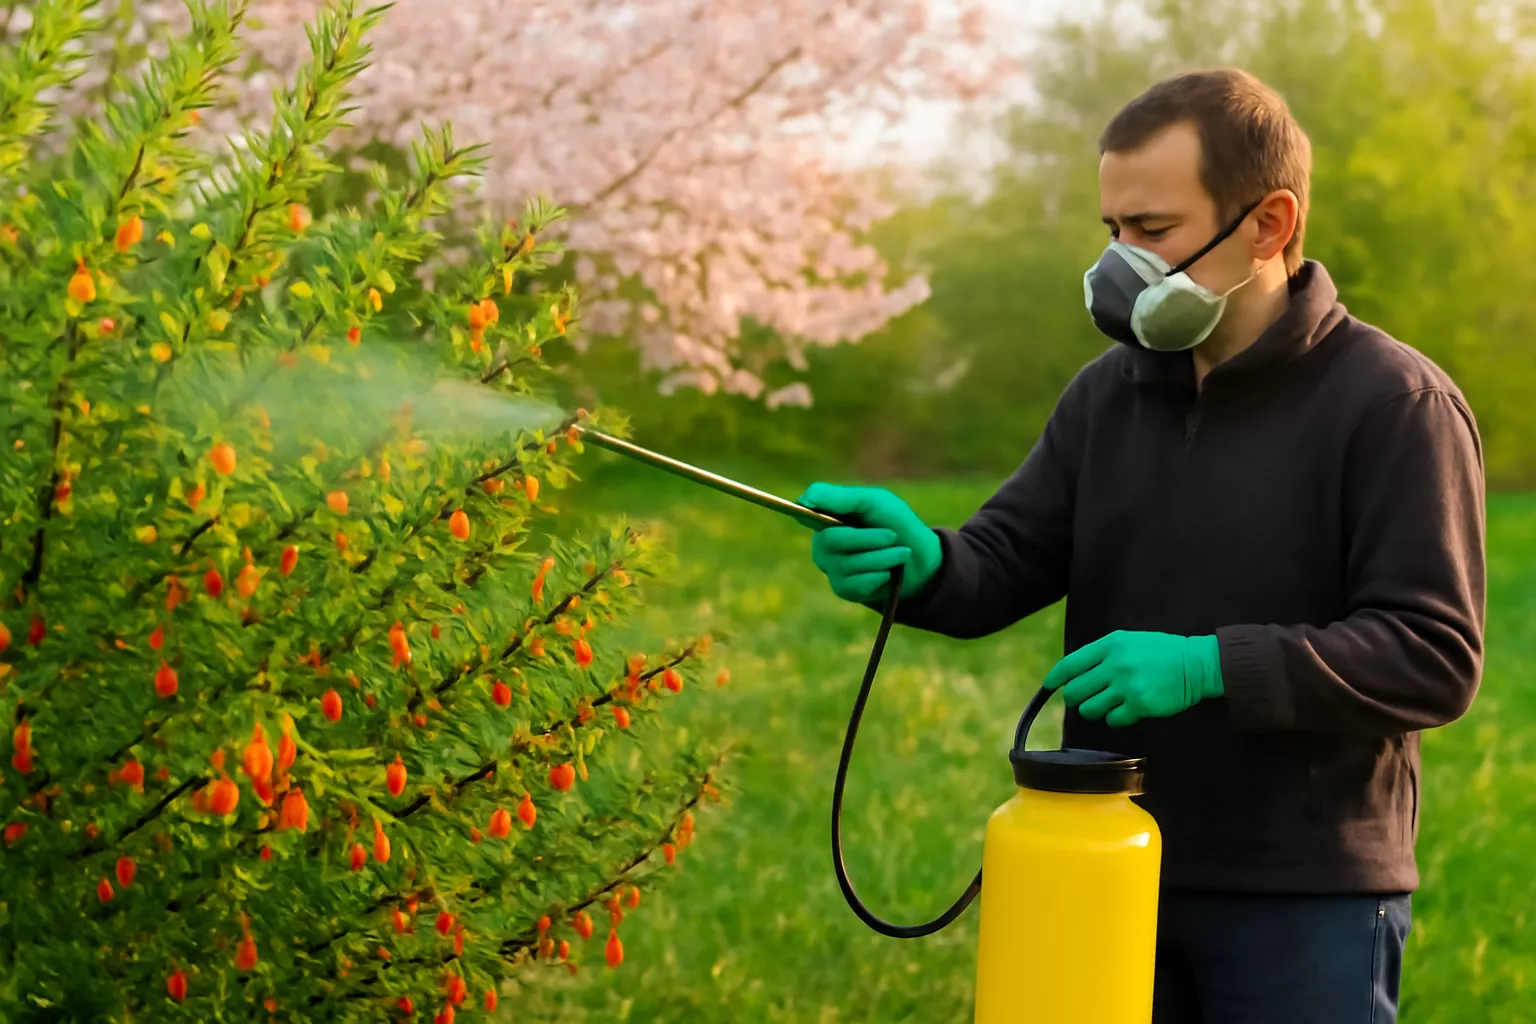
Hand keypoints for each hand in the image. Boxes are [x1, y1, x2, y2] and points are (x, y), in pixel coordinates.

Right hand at [797, 483, 942, 603]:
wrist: (921, 558)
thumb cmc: (896, 523)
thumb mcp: (875, 502)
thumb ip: (842, 498)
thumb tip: (806, 498)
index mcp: (827, 515)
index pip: (803, 511)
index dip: (806, 512)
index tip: (816, 511)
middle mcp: (823, 542)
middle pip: (830, 540)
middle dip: (868, 539)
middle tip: (892, 536)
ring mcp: (831, 567)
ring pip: (848, 564)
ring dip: (882, 558)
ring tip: (899, 553)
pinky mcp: (843, 589)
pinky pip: (856, 583)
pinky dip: (880, 575)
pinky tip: (888, 573)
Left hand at [1042, 630, 1222, 726]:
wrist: (1196, 664)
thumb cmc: (1160, 652)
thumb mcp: (1128, 641)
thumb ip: (1102, 654)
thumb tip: (1073, 673)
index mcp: (1110, 645)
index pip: (1070, 664)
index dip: (1056, 678)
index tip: (1049, 685)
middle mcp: (1115, 664)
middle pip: (1075, 691)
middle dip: (1075, 698)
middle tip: (1083, 699)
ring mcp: (1126, 686)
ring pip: (1090, 709)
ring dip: (1095, 710)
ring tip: (1108, 704)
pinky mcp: (1139, 705)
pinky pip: (1112, 720)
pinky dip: (1115, 718)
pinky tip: (1126, 710)